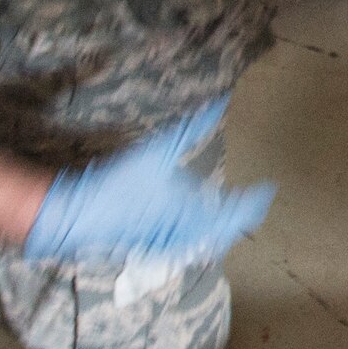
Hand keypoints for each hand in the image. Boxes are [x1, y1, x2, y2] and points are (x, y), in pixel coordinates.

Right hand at [22, 100, 274, 262]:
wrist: (79, 215)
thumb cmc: (120, 184)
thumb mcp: (158, 150)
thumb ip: (192, 128)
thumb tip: (220, 102)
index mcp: (193, 215)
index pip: (237, 214)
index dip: (255, 202)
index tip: (268, 189)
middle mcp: (186, 235)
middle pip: (226, 232)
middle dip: (242, 218)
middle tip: (256, 202)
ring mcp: (169, 245)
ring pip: (208, 242)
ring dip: (224, 229)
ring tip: (234, 214)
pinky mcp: (153, 246)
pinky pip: (189, 245)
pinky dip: (203, 235)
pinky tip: (199, 226)